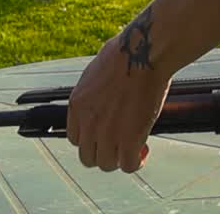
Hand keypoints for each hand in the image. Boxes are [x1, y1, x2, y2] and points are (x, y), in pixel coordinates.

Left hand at [67, 34, 171, 172]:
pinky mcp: (129, 138)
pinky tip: (144, 149)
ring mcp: (106, 133)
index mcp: (77, 105)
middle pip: (87, 157)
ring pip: (106, 164)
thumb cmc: (124, 54)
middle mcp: (87, 122)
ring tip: (134, 147)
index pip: (75, 138)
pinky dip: (136, 161)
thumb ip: (94, 92)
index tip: (105, 135)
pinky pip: (128, 165)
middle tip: (120, 144)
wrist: (141, 54)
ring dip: (120, 159)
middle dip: (104, 153)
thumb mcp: (95, 73)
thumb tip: (103, 94)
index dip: (92, 140)